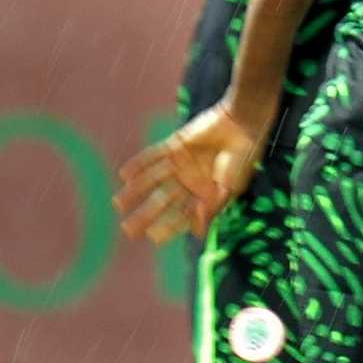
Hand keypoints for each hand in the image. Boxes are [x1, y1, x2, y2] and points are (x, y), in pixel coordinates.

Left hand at [113, 102, 267, 243]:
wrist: (243, 124)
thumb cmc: (243, 158)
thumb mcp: (230, 187)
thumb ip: (212, 207)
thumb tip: (198, 232)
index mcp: (204, 194)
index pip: (182, 215)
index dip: (168, 227)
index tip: (154, 238)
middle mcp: (188, 181)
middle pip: (163, 201)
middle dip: (146, 215)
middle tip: (128, 230)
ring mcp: (180, 163)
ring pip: (153, 180)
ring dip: (136, 191)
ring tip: (118, 204)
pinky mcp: (175, 145)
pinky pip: (153, 155)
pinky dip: (139, 164)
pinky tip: (124, 175)